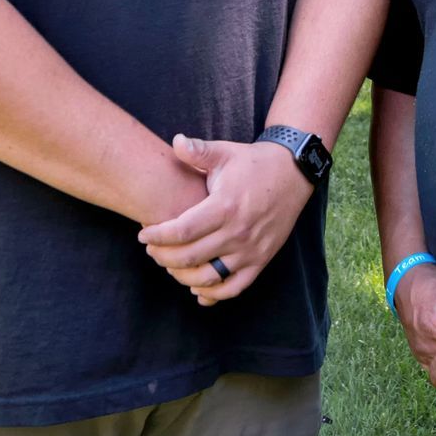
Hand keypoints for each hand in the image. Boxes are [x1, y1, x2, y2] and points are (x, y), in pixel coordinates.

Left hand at [137, 135, 314, 305]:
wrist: (292, 173)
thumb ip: (198, 150)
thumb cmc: (252, 162)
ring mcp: (251, 250)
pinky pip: (235, 288)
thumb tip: (176, 141)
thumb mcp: (225, 152)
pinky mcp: (261, 260)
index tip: (143, 234)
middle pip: (190, 258)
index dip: (158, 236)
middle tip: (151, 250)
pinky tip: (197, 289)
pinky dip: (214, 294)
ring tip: (170, 265)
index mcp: (224, 206)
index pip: (182, 231)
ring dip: (183, 277)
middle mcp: (238, 232)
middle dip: (163, 257)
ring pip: (209, 278)